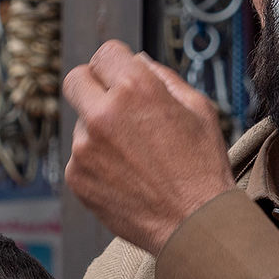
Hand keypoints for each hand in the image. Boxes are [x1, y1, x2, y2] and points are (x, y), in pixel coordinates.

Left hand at [63, 40, 234, 254]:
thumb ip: (163, 77)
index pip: (105, 53)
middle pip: (75, 79)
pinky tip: (127, 177)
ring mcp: (84, 148)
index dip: (117, 64)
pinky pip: (80, 157)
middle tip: (114, 104)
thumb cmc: (203, 167)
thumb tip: (137, 61)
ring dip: (100, 131)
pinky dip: (98, 163)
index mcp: (136, 89)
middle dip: (93, 85)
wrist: (194, 225)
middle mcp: (103, 114)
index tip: (123, 77)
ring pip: (81, 122)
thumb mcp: (198, 109)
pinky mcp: (77, 177)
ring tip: (136, 157)